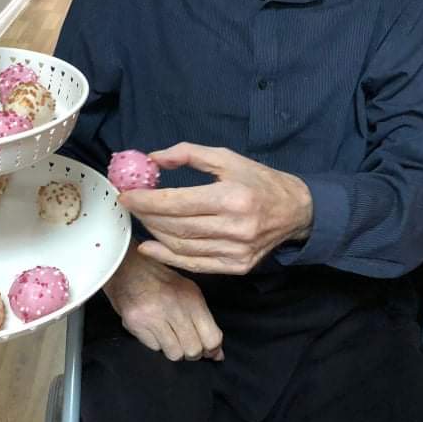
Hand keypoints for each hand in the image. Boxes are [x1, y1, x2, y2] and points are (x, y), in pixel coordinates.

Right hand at [104, 245, 223, 361]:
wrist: (127, 268)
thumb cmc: (160, 280)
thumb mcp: (189, 292)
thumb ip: (204, 321)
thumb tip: (217, 353)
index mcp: (192, 298)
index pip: (212, 338)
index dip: (212, 350)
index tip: (209, 350)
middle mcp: (175, 307)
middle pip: (194, 350)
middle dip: (192, 352)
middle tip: (185, 341)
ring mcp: (154, 316)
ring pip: (175, 354)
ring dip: (173, 349)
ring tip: (168, 335)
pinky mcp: (136, 323)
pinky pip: (155, 349)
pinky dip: (156, 343)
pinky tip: (153, 329)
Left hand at [120, 142, 312, 274]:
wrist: (295, 211)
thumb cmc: (258, 181)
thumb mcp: (227, 158)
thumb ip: (189, 154)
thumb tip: (153, 158)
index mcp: (232, 197)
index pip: (177, 202)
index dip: (147, 200)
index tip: (127, 195)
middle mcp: (234, 227)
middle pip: (176, 226)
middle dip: (146, 215)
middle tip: (130, 204)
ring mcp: (236, 251)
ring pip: (182, 246)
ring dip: (154, 233)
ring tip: (141, 219)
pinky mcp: (236, 267)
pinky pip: (194, 264)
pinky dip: (168, 257)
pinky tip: (150, 247)